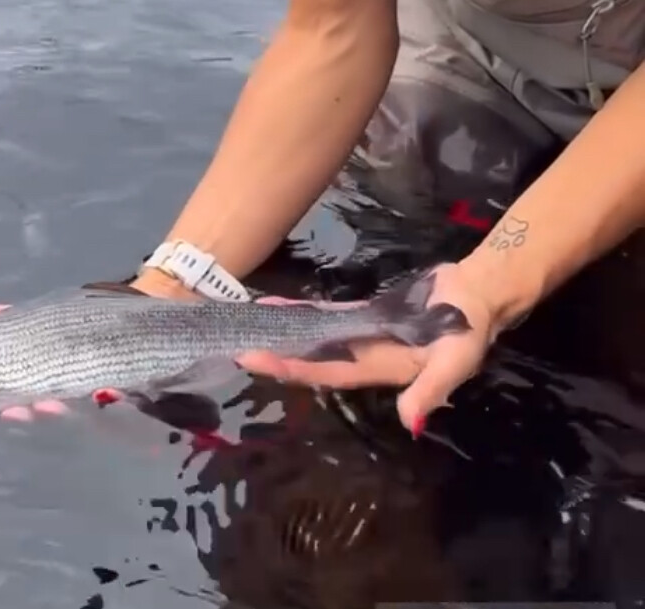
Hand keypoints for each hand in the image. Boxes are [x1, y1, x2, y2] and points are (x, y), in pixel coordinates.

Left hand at [235, 262, 498, 435]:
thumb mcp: (455, 362)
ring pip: (318, 336)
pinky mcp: (370, 314)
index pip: (329, 372)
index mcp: (382, 370)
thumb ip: (430, 390)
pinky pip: (331, 314)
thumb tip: (408, 423)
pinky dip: (307, 311)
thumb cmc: (469, 329)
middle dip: (279, 355)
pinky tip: (284, 306)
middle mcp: (367, 357)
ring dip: (287, 332)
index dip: (295, 369)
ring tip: (251, 323)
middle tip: (238, 348)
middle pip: (314, 359)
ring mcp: (366, 335)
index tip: (260, 362)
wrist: (480, 295)